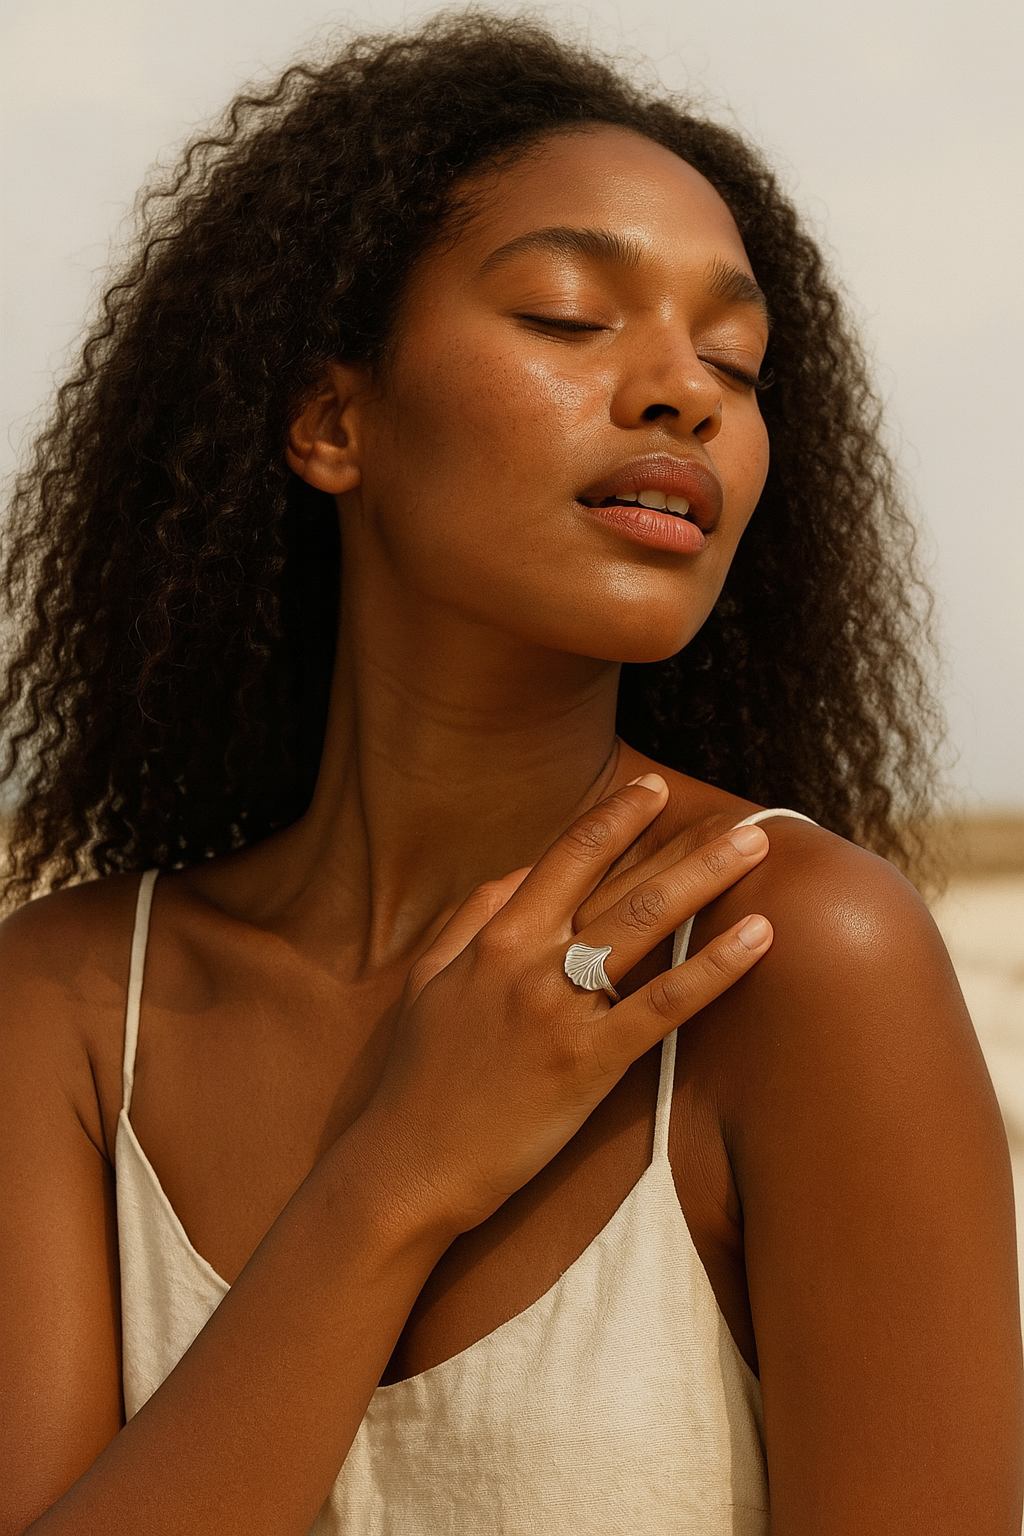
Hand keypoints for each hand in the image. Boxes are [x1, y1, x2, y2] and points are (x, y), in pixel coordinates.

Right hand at [360, 775, 771, 1236]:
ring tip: (757, 848)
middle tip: (744, 819)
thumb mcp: (430, 980)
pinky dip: (714, 968)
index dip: (614, 818)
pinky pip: (662, 1005)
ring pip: (645, 927)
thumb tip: (519, 873)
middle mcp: (529, 961)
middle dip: (684, 844)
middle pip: (620, 884)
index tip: (654, 790)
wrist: (408, 1165)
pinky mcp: (587, 1063)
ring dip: (706, 879)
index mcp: (493, 938)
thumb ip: (472, 918)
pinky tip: (757, 938)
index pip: (565, 857)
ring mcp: (560, 1011)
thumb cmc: (418, 1077)